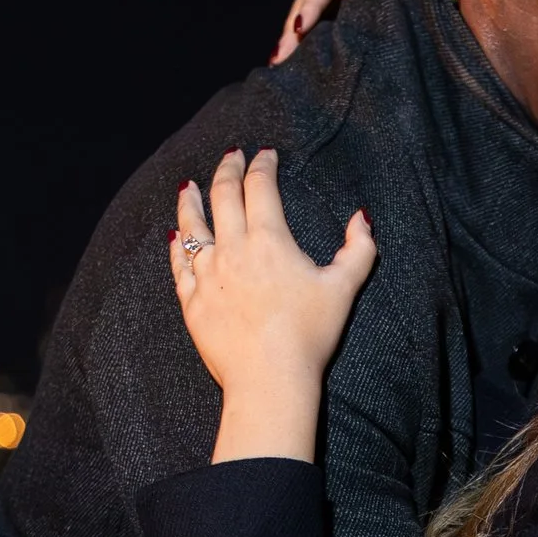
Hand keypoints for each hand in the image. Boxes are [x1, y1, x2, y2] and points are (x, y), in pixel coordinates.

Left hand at [171, 150, 376, 464]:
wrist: (270, 381)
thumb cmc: (310, 336)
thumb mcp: (344, 290)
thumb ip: (358, 249)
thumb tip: (362, 217)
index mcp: (269, 239)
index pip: (260, 186)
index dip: (262, 165)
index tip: (265, 155)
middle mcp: (232, 248)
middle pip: (223, 195)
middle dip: (228, 169)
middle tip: (232, 156)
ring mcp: (208, 275)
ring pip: (192, 225)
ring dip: (191, 201)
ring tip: (188, 186)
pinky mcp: (193, 302)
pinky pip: (179, 266)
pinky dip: (177, 247)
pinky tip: (175, 236)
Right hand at [271, 0, 374, 64]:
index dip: (310, 2)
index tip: (298, 28)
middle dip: (295, 26)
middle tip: (279, 57)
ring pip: (315, 9)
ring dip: (297, 36)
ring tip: (279, 63)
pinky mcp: (353, 10)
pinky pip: (325, 22)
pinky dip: (311, 41)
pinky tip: (296, 62)